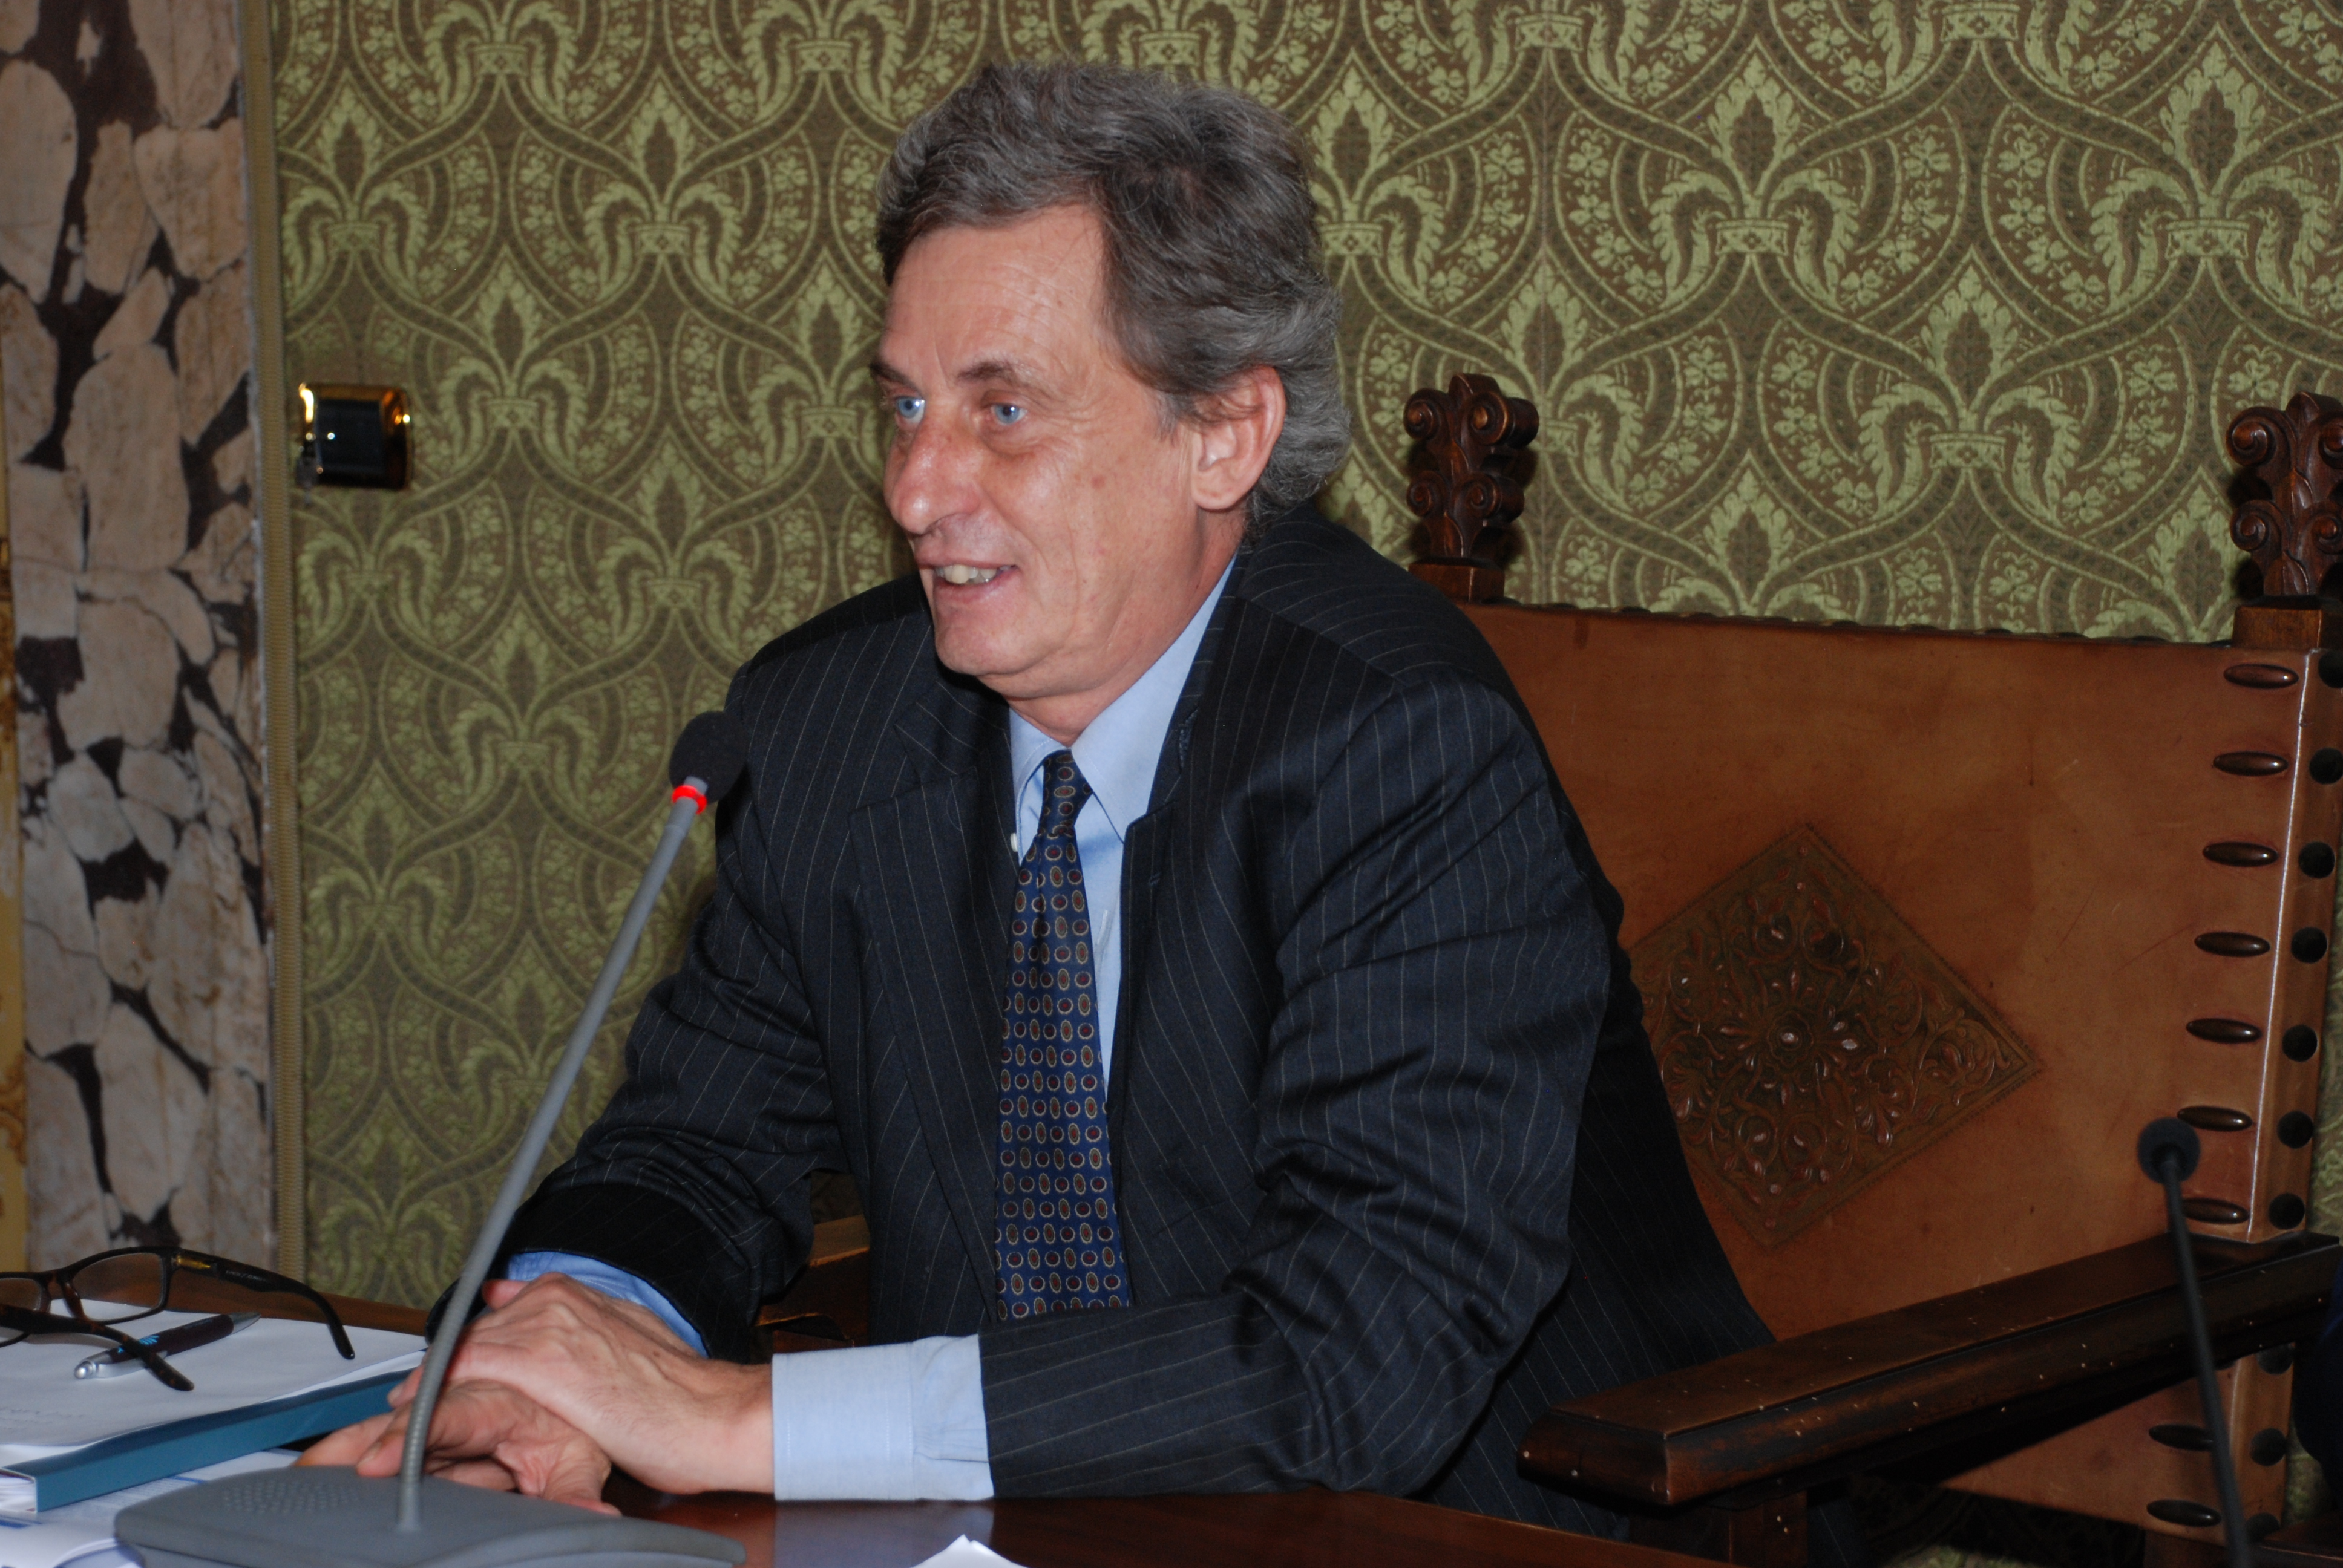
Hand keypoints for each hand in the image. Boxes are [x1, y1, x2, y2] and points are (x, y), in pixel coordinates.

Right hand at [298, 1379, 617, 1511]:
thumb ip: (575, 1491)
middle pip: (402, 1423)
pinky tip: (318, 1472)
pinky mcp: (426, 1433)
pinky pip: (386, 1438)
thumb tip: (594, 1519)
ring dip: (344, 1448)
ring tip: (302, 1474)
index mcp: (497, 1403)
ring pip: (385, 1429)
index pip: (447, 1417)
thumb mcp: (581, 1459)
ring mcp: (439, 1418)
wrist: (571, 1401)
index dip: (408, 1438)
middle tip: (312, 1472)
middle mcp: (460, 1404)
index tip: (375, 1462)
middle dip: (355, 1444)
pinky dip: (353, 1451)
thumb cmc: (571, 1426)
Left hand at [422, 1273, 771, 1496]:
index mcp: (576, 1294)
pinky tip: (415, 1424)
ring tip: (398, 1425)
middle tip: (407, 1409)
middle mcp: (557, 1300)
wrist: (710, 1414)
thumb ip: (580, 1325)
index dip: (465, 1353)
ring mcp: (545, 1326)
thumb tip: (529, 1305)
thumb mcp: (628, 1341)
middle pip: (470, 1332)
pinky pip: (463, 1371)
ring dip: (425, 1387)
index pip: (494, 1315)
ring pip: (460, 1349)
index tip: (443, 1380)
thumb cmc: (678, 1395)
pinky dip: (433, 1397)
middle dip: (438, 1373)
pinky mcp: (538, 1363)